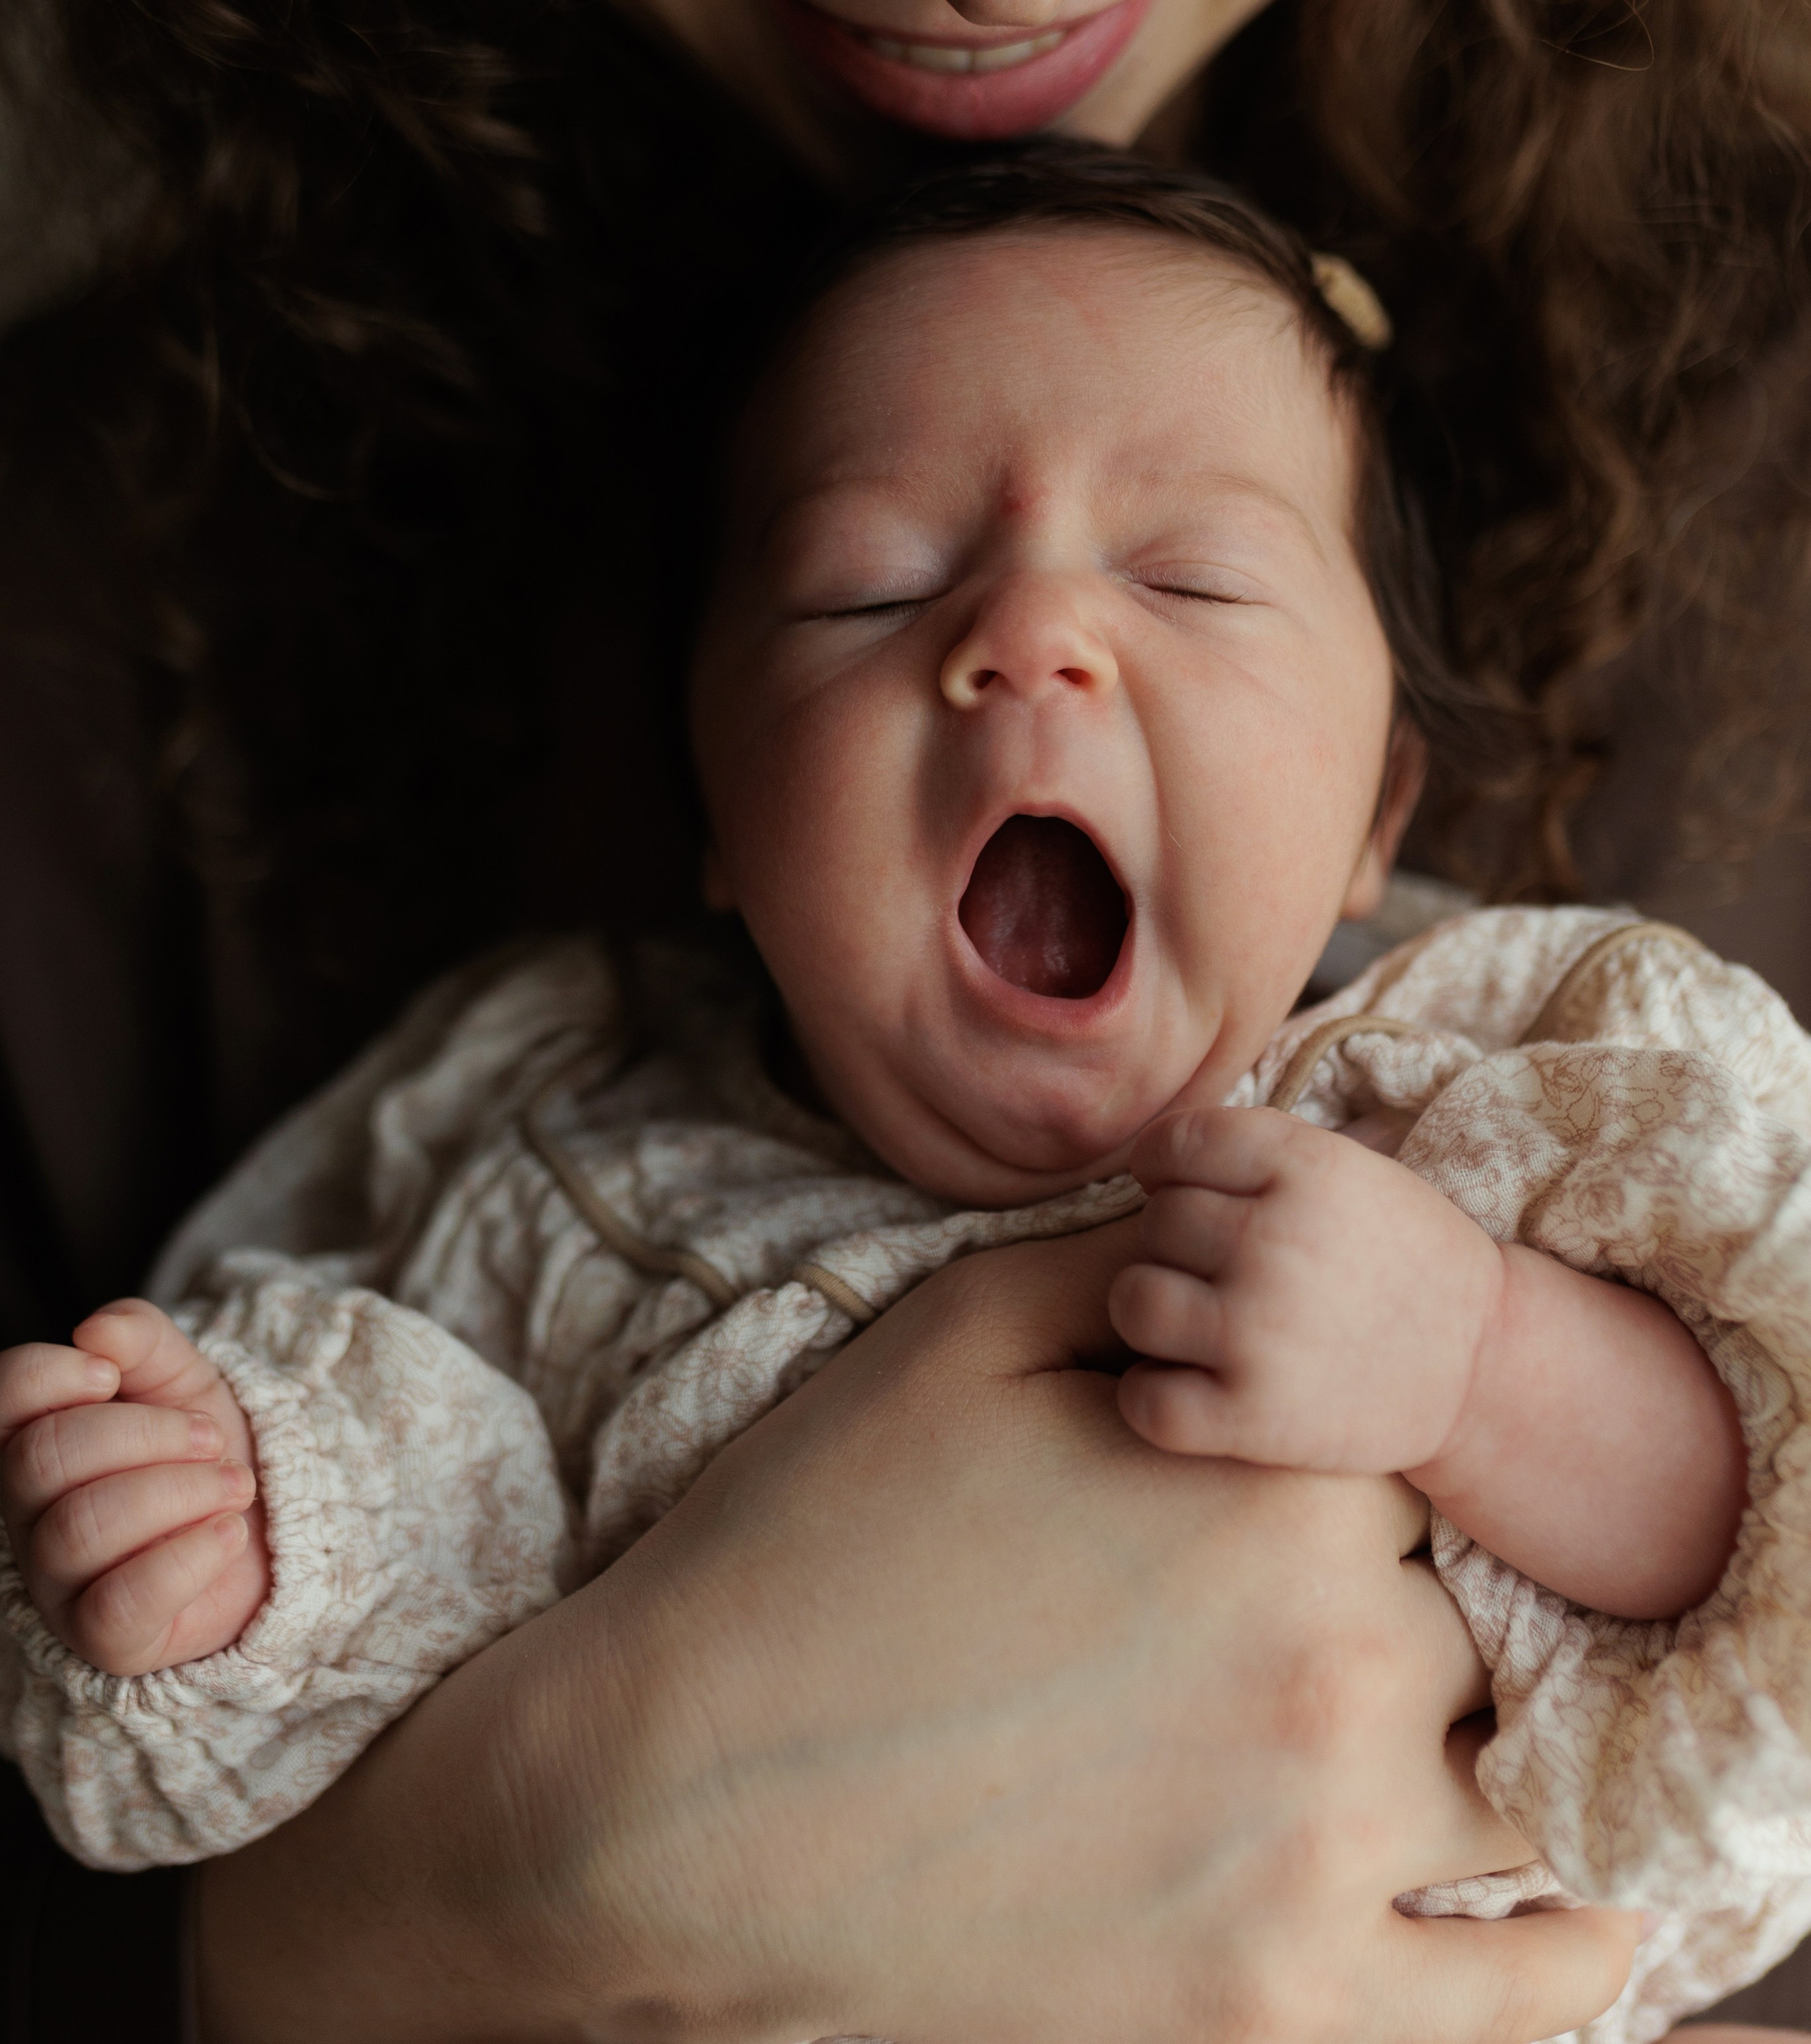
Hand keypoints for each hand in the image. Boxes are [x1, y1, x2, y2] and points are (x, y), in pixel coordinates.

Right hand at [0, 1298, 269, 1672]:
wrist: (266, 1526)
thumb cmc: (201, 1447)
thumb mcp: (182, 1377)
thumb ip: (141, 1339)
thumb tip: (97, 1330)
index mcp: (34, 1440)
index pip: (3, 1400)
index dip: (50, 1375)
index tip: (111, 1375)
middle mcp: (29, 1515)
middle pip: (44, 1460)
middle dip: (145, 1434)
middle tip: (209, 1438)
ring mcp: (58, 1583)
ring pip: (81, 1529)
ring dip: (180, 1491)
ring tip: (234, 1484)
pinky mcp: (103, 1640)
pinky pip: (120, 1604)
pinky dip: (188, 1558)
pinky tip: (227, 1532)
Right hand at [197, 1223, 1636, 2043]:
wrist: (668, 1802)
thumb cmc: (808, 1548)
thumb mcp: (956, 1335)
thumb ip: (1132, 1264)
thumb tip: (1232, 1218)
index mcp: (1274, 1485)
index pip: (1400, 1460)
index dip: (1319, 1477)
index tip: (1235, 1509)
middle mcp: (1336, 1664)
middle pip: (1453, 1619)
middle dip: (1373, 1611)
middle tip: (1231, 1635)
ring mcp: (1318, 1858)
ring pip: (1501, 1787)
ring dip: (1460, 1759)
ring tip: (1342, 1747)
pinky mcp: (1276, 2015)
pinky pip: (1511, 2000)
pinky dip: (1556, 1965)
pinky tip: (1569, 1930)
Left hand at [1110, 1106, 1504, 1474]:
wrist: (1485, 1369)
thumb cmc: (1406, 1260)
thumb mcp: (1354, 1170)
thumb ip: (1263, 1151)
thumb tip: (1154, 1149)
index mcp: (1306, 1167)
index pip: (1176, 1143)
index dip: (1162, 1165)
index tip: (1174, 1187)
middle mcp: (1275, 1241)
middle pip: (1156, 1223)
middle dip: (1175, 1244)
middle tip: (1220, 1267)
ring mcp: (1260, 1333)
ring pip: (1133, 1302)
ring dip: (1153, 1311)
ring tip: (1194, 1321)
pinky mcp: (1254, 1419)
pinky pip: (1145, 1401)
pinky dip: (1151, 1397)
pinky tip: (1185, 1386)